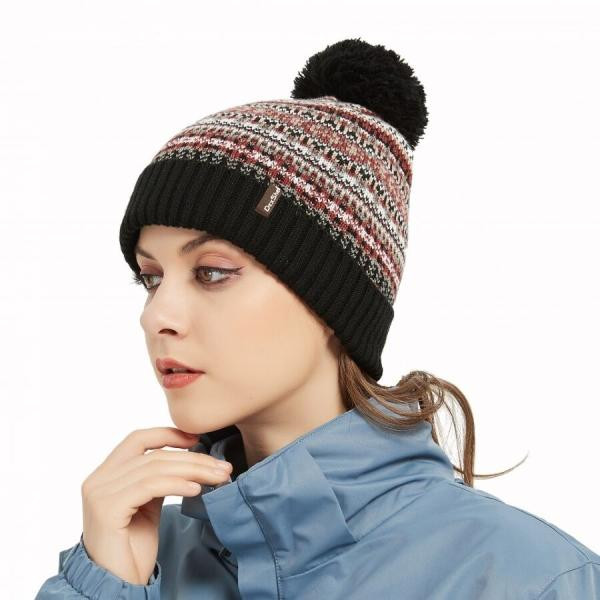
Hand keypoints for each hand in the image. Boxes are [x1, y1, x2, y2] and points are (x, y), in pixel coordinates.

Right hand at [80, 427, 231, 584]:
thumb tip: (190, 458)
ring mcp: (100, 493)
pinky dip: (177, 483)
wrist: (116, 584)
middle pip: (154, 455)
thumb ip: (158, 479)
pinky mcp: (107, 508)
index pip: (138, 439)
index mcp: (106, 474)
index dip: (168, 434)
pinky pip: (149, 486)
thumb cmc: (133, 548)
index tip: (198, 439)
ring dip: (193, 470)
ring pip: (155, 468)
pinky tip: (197, 489)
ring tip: (217, 477)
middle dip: (193, 458)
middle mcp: (98, 479)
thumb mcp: (148, 504)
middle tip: (222, 466)